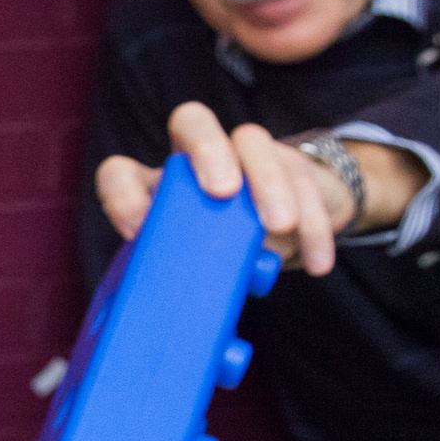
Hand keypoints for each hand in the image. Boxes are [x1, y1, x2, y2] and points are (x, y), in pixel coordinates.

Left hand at [95, 102, 353, 275]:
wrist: (284, 234)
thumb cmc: (223, 256)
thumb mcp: (198, 269)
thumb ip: (186, 279)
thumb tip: (176, 319)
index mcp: (158, 188)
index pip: (122, 172)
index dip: (123, 195)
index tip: (138, 231)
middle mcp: (197, 158)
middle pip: (191, 121)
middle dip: (206, 151)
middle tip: (222, 192)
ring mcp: (246, 155)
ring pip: (252, 141)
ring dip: (268, 183)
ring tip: (278, 227)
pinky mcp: (292, 167)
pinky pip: (304, 181)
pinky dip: (314, 223)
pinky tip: (317, 261)